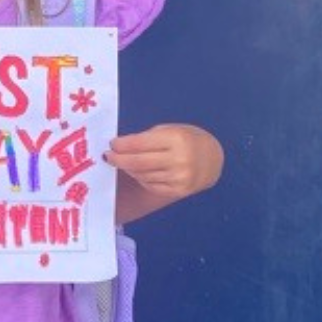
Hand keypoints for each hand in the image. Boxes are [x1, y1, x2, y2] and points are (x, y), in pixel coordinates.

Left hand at [107, 123, 224, 203]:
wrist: (213, 159)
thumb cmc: (187, 139)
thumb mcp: (171, 130)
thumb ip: (148, 138)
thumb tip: (120, 147)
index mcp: (176, 139)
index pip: (140, 143)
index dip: (122, 145)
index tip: (111, 144)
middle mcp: (179, 160)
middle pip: (138, 162)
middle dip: (119, 159)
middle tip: (108, 156)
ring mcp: (179, 178)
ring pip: (142, 175)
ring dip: (128, 168)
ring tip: (123, 161)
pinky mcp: (178, 191)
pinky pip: (150, 184)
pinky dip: (140, 177)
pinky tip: (138, 171)